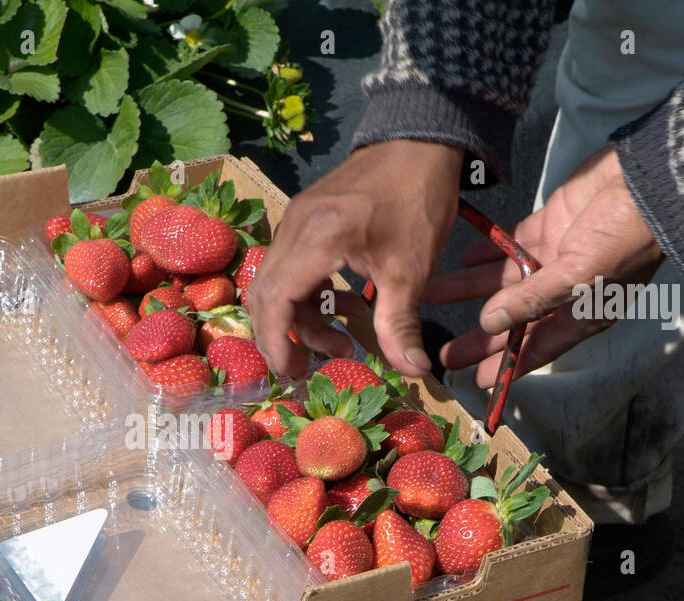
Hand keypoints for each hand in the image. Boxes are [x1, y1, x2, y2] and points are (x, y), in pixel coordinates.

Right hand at [245, 139, 463, 377]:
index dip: (277, 341)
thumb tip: (413, 371)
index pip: (275, 300)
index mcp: (318, 238)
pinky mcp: (302, 219)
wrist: (419, 144)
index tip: (292, 373)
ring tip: (341, 341)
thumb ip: (402, 324)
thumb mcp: (412, 270)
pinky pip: (288, 267)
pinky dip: (307, 296)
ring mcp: (293, 220)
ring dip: (299, 319)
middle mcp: (294, 227)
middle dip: (281, 338)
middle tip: (305, 370)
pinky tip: (344, 307)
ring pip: (274, 283)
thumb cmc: (418, 201)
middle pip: (264, 295)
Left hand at [425, 145, 663, 387]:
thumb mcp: (582, 275)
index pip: (537, 348)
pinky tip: (463, 258)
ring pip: (504, 280)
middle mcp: (566, 290)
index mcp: (581, 313)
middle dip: (479, 336)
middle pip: (514, 320)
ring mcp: (556, 256)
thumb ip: (533, 300)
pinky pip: (511, 244)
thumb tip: (490, 323)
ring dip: (470, 288)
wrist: (651, 179)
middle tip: (443, 351)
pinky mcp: (548, 225)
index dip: (506, 365)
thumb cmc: (626, 234)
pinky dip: (487, 251)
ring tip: (433, 296)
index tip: (474, 381)